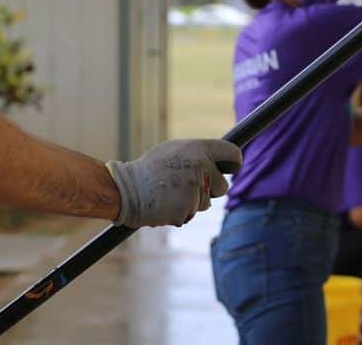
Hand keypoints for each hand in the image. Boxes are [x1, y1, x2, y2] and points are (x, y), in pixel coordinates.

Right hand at [106, 139, 242, 227]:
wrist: (127, 189)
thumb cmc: (149, 169)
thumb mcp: (173, 151)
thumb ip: (197, 155)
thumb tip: (218, 162)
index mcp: (198, 148)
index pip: (232, 153)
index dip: (234, 163)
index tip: (231, 168)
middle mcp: (201, 166)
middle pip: (222, 186)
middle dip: (210, 189)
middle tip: (189, 186)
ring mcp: (195, 188)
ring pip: (206, 203)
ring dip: (192, 201)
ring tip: (170, 192)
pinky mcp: (188, 208)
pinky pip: (191, 213)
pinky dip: (180, 212)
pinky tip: (165, 203)